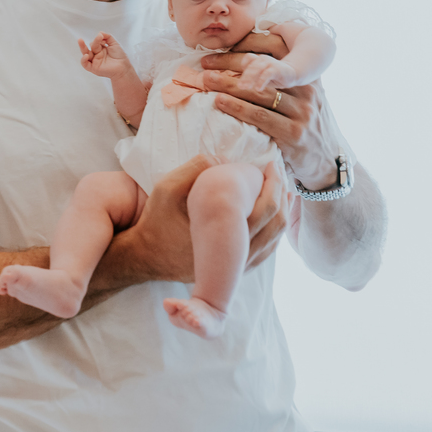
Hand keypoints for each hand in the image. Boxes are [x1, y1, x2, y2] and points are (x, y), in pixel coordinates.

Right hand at [78, 32, 131, 78]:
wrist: (123, 67)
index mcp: (101, 49)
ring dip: (82, 48)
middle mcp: (96, 54)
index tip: (101, 36)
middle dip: (85, 43)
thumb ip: (108, 36)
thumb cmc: (120, 56)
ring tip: (80, 41)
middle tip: (80, 39)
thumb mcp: (114, 43)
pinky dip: (84, 60)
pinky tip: (86, 55)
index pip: (95, 42)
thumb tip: (100, 32)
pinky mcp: (93, 68)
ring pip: (85, 54)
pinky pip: (85, 64)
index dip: (97, 39)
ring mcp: (94, 61)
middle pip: (89, 47)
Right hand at [114, 154, 287, 282]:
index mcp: (221, 236)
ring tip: (286, 191)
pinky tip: (275, 215)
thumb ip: (194, 169)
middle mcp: (232, 257)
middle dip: (283, 196)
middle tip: (282, 173)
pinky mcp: (231, 273)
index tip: (272, 165)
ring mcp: (233, 269)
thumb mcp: (167, 188)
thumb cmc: (155, 221)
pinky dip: (275, 233)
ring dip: (284, 214)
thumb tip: (224, 158)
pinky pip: (264, 253)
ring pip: (274, 242)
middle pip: (275, 225)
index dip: (275, 184)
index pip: (265, 210)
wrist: (145, 256)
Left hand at [201, 52, 342, 190]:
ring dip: (229, 85)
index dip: (249, 44)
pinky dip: (238, 108)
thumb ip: (284, 81)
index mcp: (308, 76)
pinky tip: (220, 102)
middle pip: (264, 70)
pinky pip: (261, 117)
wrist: (327, 163)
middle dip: (232, 64)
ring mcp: (303, 112)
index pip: (278, 50)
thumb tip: (246, 61)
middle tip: (206, 64)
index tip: (224, 46)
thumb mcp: (303, 98)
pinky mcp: (294, 134)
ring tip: (207, 80)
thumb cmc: (307, 126)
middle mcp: (308, 90)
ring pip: (260, 93)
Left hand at [238, 54, 297, 91]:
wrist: (293, 74)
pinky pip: (267, 74)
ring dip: (249, 78)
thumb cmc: (273, 76)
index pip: (247, 58)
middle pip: (251, 65)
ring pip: (257, 68)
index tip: (237, 78)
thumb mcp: (260, 76)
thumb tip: (237, 85)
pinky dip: (262, 81)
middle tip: (239, 86)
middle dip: (244, 76)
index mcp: (258, 60)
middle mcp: (263, 60)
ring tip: (244, 87)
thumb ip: (250, 78)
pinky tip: (258, 89)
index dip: (242, 66)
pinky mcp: (277, 69)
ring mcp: (270, 63)